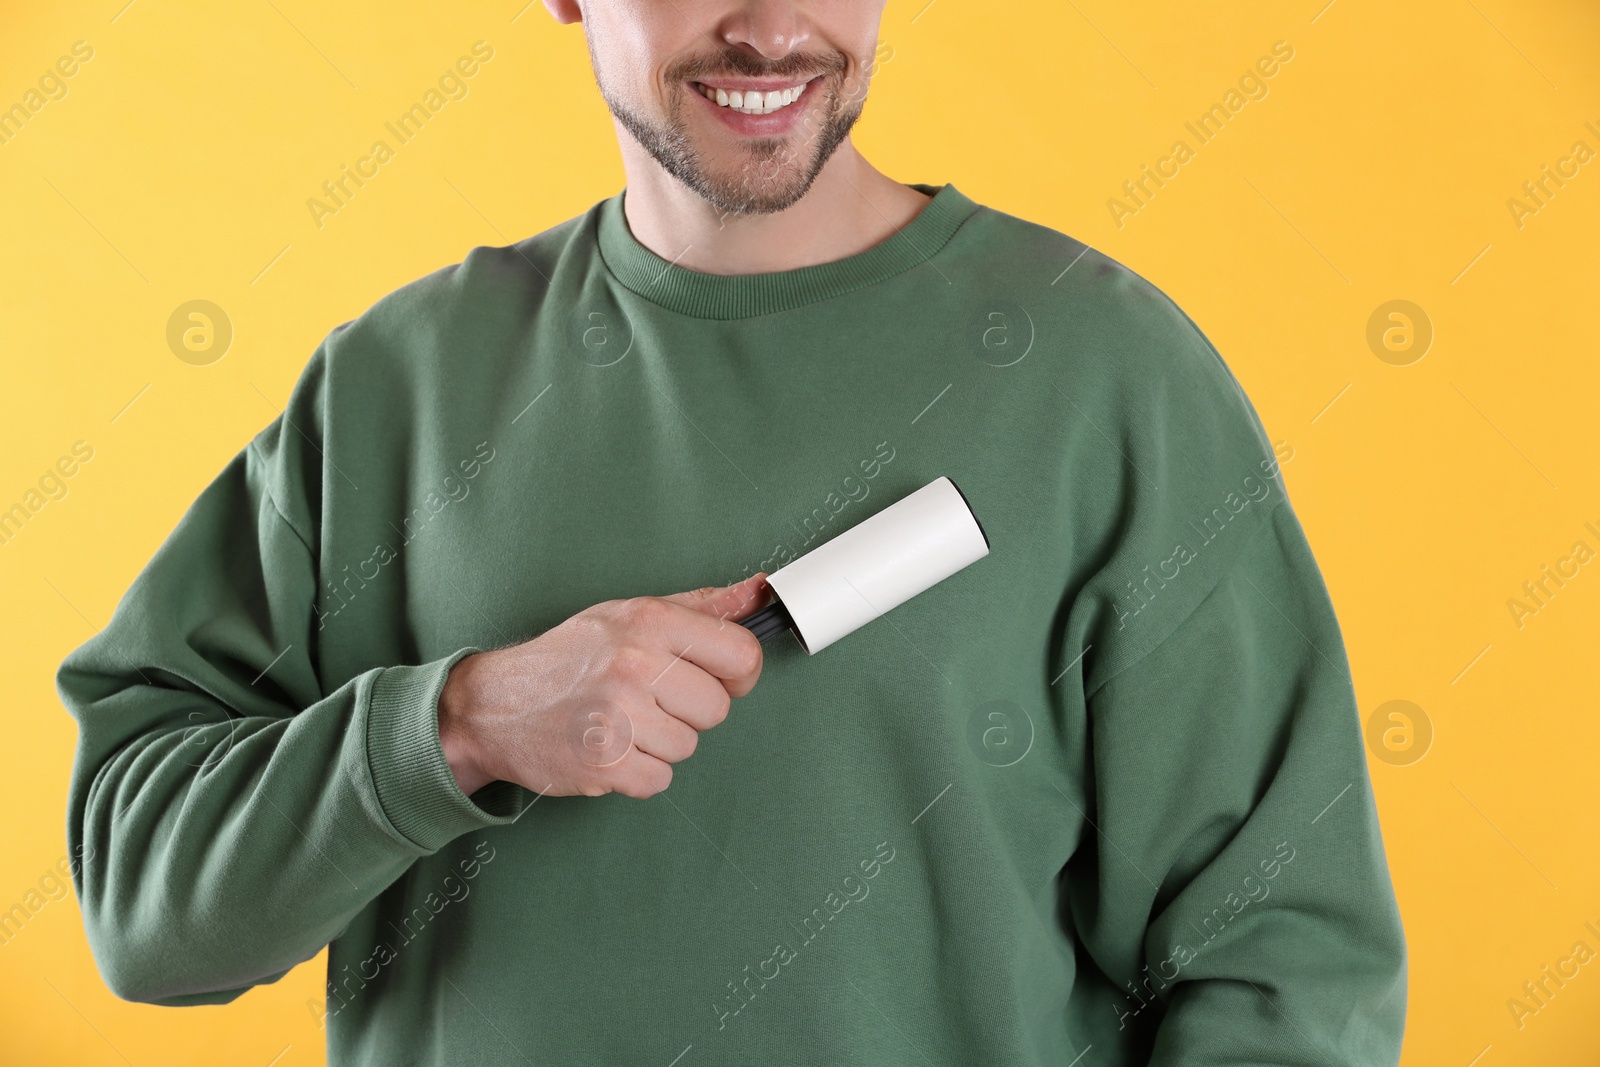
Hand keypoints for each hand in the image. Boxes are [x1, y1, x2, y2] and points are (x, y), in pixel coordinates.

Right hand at [436, 574, 770, 798]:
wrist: (491, 705)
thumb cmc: (567, 658)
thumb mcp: (627, 615)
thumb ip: (700, 606)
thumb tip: (758, 591)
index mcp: (648, 621)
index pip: (740, 654)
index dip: (739, 674)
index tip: (720, 679)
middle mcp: (634, 665)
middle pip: (717, 709)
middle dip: (689, 711)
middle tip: (648, 700)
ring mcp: (618, 717)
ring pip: (688, 746)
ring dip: (659, 742)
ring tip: (619, 721)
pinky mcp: (605, 765)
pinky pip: (659, 779)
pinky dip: (638, 772)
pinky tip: (609, 747)